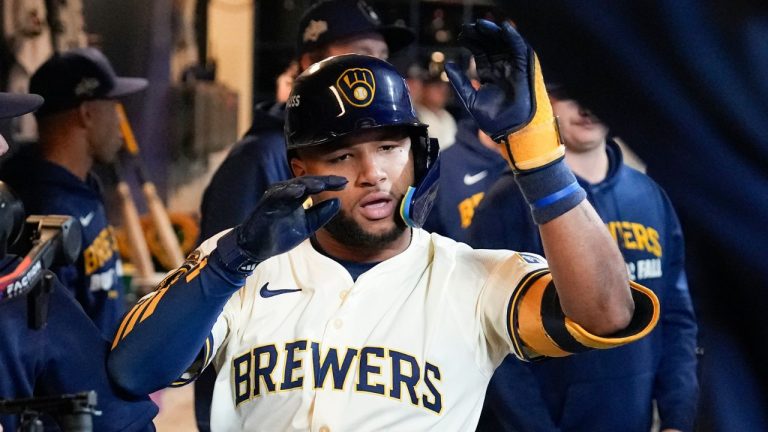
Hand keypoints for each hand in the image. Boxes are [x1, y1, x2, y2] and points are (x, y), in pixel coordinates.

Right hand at [235, 175, 346, 261]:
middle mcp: (287, 193)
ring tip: (322, 184)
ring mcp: (276, 197)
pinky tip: (299, 192)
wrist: (258, 248)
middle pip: (307, 182)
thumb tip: (338, 202)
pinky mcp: (265, 205)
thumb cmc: (281, 234)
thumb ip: (321, 214)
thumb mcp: (307, 226)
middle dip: (324, 181)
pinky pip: (277, 195)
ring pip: (293, 186)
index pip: (316, 186)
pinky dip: (287, 192)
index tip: (346, 183)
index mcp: (297, 197)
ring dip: (308, 184)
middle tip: (340, 181)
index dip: (330, 183)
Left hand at [446, 19, 562, 171]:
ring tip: (481, 25)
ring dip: (494, 33)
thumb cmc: (494, 121)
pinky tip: (504, 29)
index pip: (481, 55)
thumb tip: (448, 64)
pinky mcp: (526, 70)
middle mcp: (503, 70)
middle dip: (481, 36)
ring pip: (505, 45)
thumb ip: (460, 82)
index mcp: (491, 77)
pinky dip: (514, 38)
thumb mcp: (471, 99)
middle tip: (468, 28)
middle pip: (492, 47)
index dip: (472, 44)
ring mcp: (515, 69)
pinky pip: (521, 50)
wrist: (512, 132)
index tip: (461, 36)